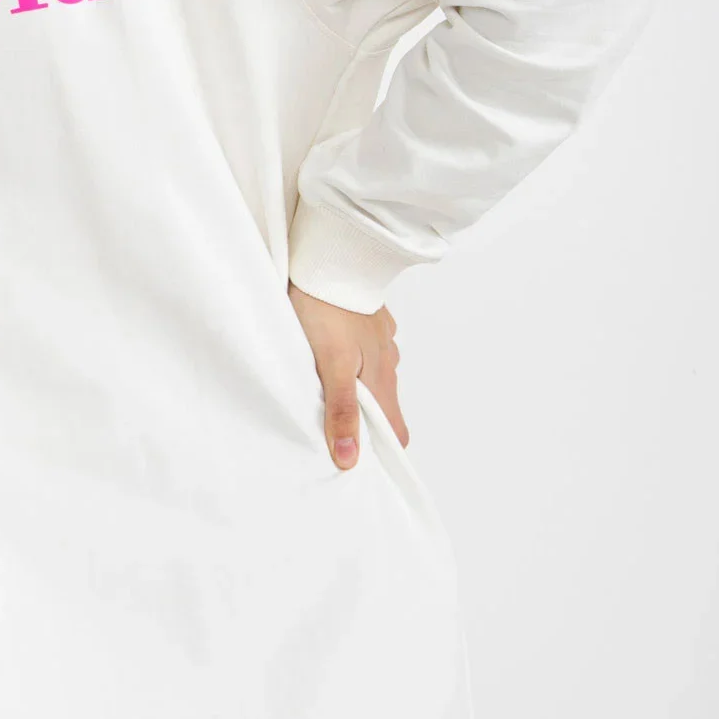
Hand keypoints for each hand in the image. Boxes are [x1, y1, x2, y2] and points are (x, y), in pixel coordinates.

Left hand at [287, 282, 408, 466]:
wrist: (330, 256)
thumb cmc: (327, 309)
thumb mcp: (331, 366)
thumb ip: (342, 410)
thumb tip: (349, 458)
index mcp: (382, 379)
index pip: (397, 431)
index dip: (382, 449)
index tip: (359, 462)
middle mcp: (388, 361)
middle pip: (381, 406)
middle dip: (362, 421)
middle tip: (330, 427)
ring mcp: (380, 339)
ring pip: (372, 376)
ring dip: (354, 388)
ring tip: (321, 388)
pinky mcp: (368, 320)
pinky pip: (364, 349)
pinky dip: (350, 359)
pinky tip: (326, 353)